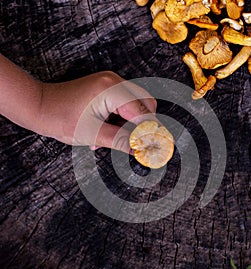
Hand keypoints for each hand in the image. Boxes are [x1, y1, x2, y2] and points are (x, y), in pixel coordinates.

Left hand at [38, 71, 156, 152]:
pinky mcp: (106, 87)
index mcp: (111, 90)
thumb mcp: (92, 133)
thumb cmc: (60, 118)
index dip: (150, 130)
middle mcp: (114, 81)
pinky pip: (124, 103)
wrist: (40, 106)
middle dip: (144, 124)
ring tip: (112, 135)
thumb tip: (139, 149)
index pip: (142, 112)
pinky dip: (121, 118)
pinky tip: (106, 129)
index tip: (155, 145)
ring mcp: (110, 82)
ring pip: (136, 104)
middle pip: (146, 102)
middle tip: (136, 141)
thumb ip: (119, 140)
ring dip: (130, 122)